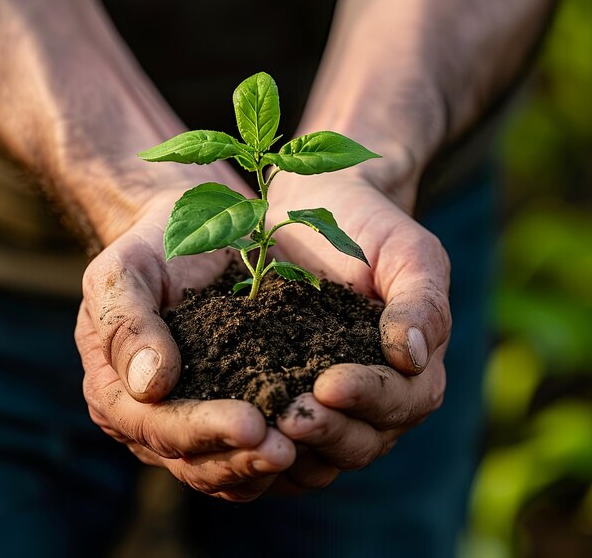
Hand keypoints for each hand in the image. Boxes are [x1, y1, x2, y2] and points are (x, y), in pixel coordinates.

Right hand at [76, 192, 295, 501]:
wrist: (193, 235)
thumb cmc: (153, 251)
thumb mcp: (124, 272)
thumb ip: (126, 324)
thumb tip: (149, 386)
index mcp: (117, 393)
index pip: (157, 427)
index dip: (203, 432)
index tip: (250, 423)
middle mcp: (155, 421)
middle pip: (196, 463)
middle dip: (243, 459)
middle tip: (289, 448)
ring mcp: (196, 424)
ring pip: (230, 471)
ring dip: (268, 467)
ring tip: (309, 448)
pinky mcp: (235, 413)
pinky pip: (257, 453)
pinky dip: (286, 456)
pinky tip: (319, 439)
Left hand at [267, 162, 449, 489]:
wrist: (319, 208)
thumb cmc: (370, 227)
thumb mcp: (407, 252)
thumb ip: (421, 300)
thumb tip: (413, 357)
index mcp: (414, 368)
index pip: (403, 400)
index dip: (369, 398)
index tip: (329, 384)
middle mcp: (375, 396)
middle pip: (363, 439)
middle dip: (328, 431)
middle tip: (289, 418)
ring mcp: (330, 402)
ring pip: (323, 450)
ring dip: (296, 447)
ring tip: (261, 430)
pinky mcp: (288, 393)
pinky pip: (283, 436)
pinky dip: (265, 445)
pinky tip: (237, 432)